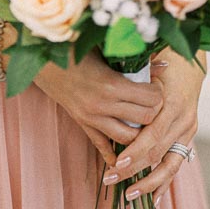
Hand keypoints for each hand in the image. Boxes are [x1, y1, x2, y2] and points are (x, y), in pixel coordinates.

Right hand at [32, 48, 164, 167]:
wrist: (43, 61)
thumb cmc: (77, 49)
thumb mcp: (107, 51)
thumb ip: (137, 60)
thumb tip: (166, 65)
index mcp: (111, 84)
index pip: (150, 98)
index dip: (159, 92)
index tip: (157, 84)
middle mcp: (103, 105)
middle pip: (145, 119)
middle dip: (155, 111)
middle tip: (154, 101)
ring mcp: (92, 118)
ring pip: (127, 138)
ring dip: (139, 131)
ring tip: (143, 120)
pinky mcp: (83, 124)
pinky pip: (101, 145)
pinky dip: (113, 154)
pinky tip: (121, 159)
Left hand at [102, 50, 204, 205]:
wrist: (191, 60)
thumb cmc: (162, 61)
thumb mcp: (148, 66)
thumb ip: (133, 83)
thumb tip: (109, 90)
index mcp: (173, 102)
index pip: (153, 134)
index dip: (135, 151)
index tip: (116, 163)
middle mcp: (183, 118)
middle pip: (158, 152)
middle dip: (134, 170)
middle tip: (110, 179)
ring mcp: (188, 129)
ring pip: (170, 164)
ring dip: (149, 183)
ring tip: (129, 196)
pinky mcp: (188, 136)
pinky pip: (177, 164)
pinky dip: (165, 182)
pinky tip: (154, 201)